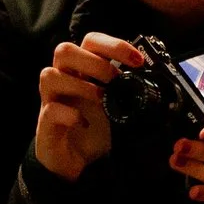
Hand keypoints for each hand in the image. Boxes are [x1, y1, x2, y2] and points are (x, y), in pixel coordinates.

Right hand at [35, 33, 145, 181]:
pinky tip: (84, 123)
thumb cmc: (94, 129)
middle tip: (115, 80)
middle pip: (64, 50)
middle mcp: (63, 79)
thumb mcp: (117, 108)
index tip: (137, 61)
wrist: (74, 161)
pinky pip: (50, 110)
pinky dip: (70, 115)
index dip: (113, 45)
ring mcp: (51, 100)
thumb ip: (130, 93)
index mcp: (82, 70)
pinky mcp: (44, 123)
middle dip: (94, 63)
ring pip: (50, 75)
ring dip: (80, 85)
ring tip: (100, 99)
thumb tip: (159, 86)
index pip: (91, 42)